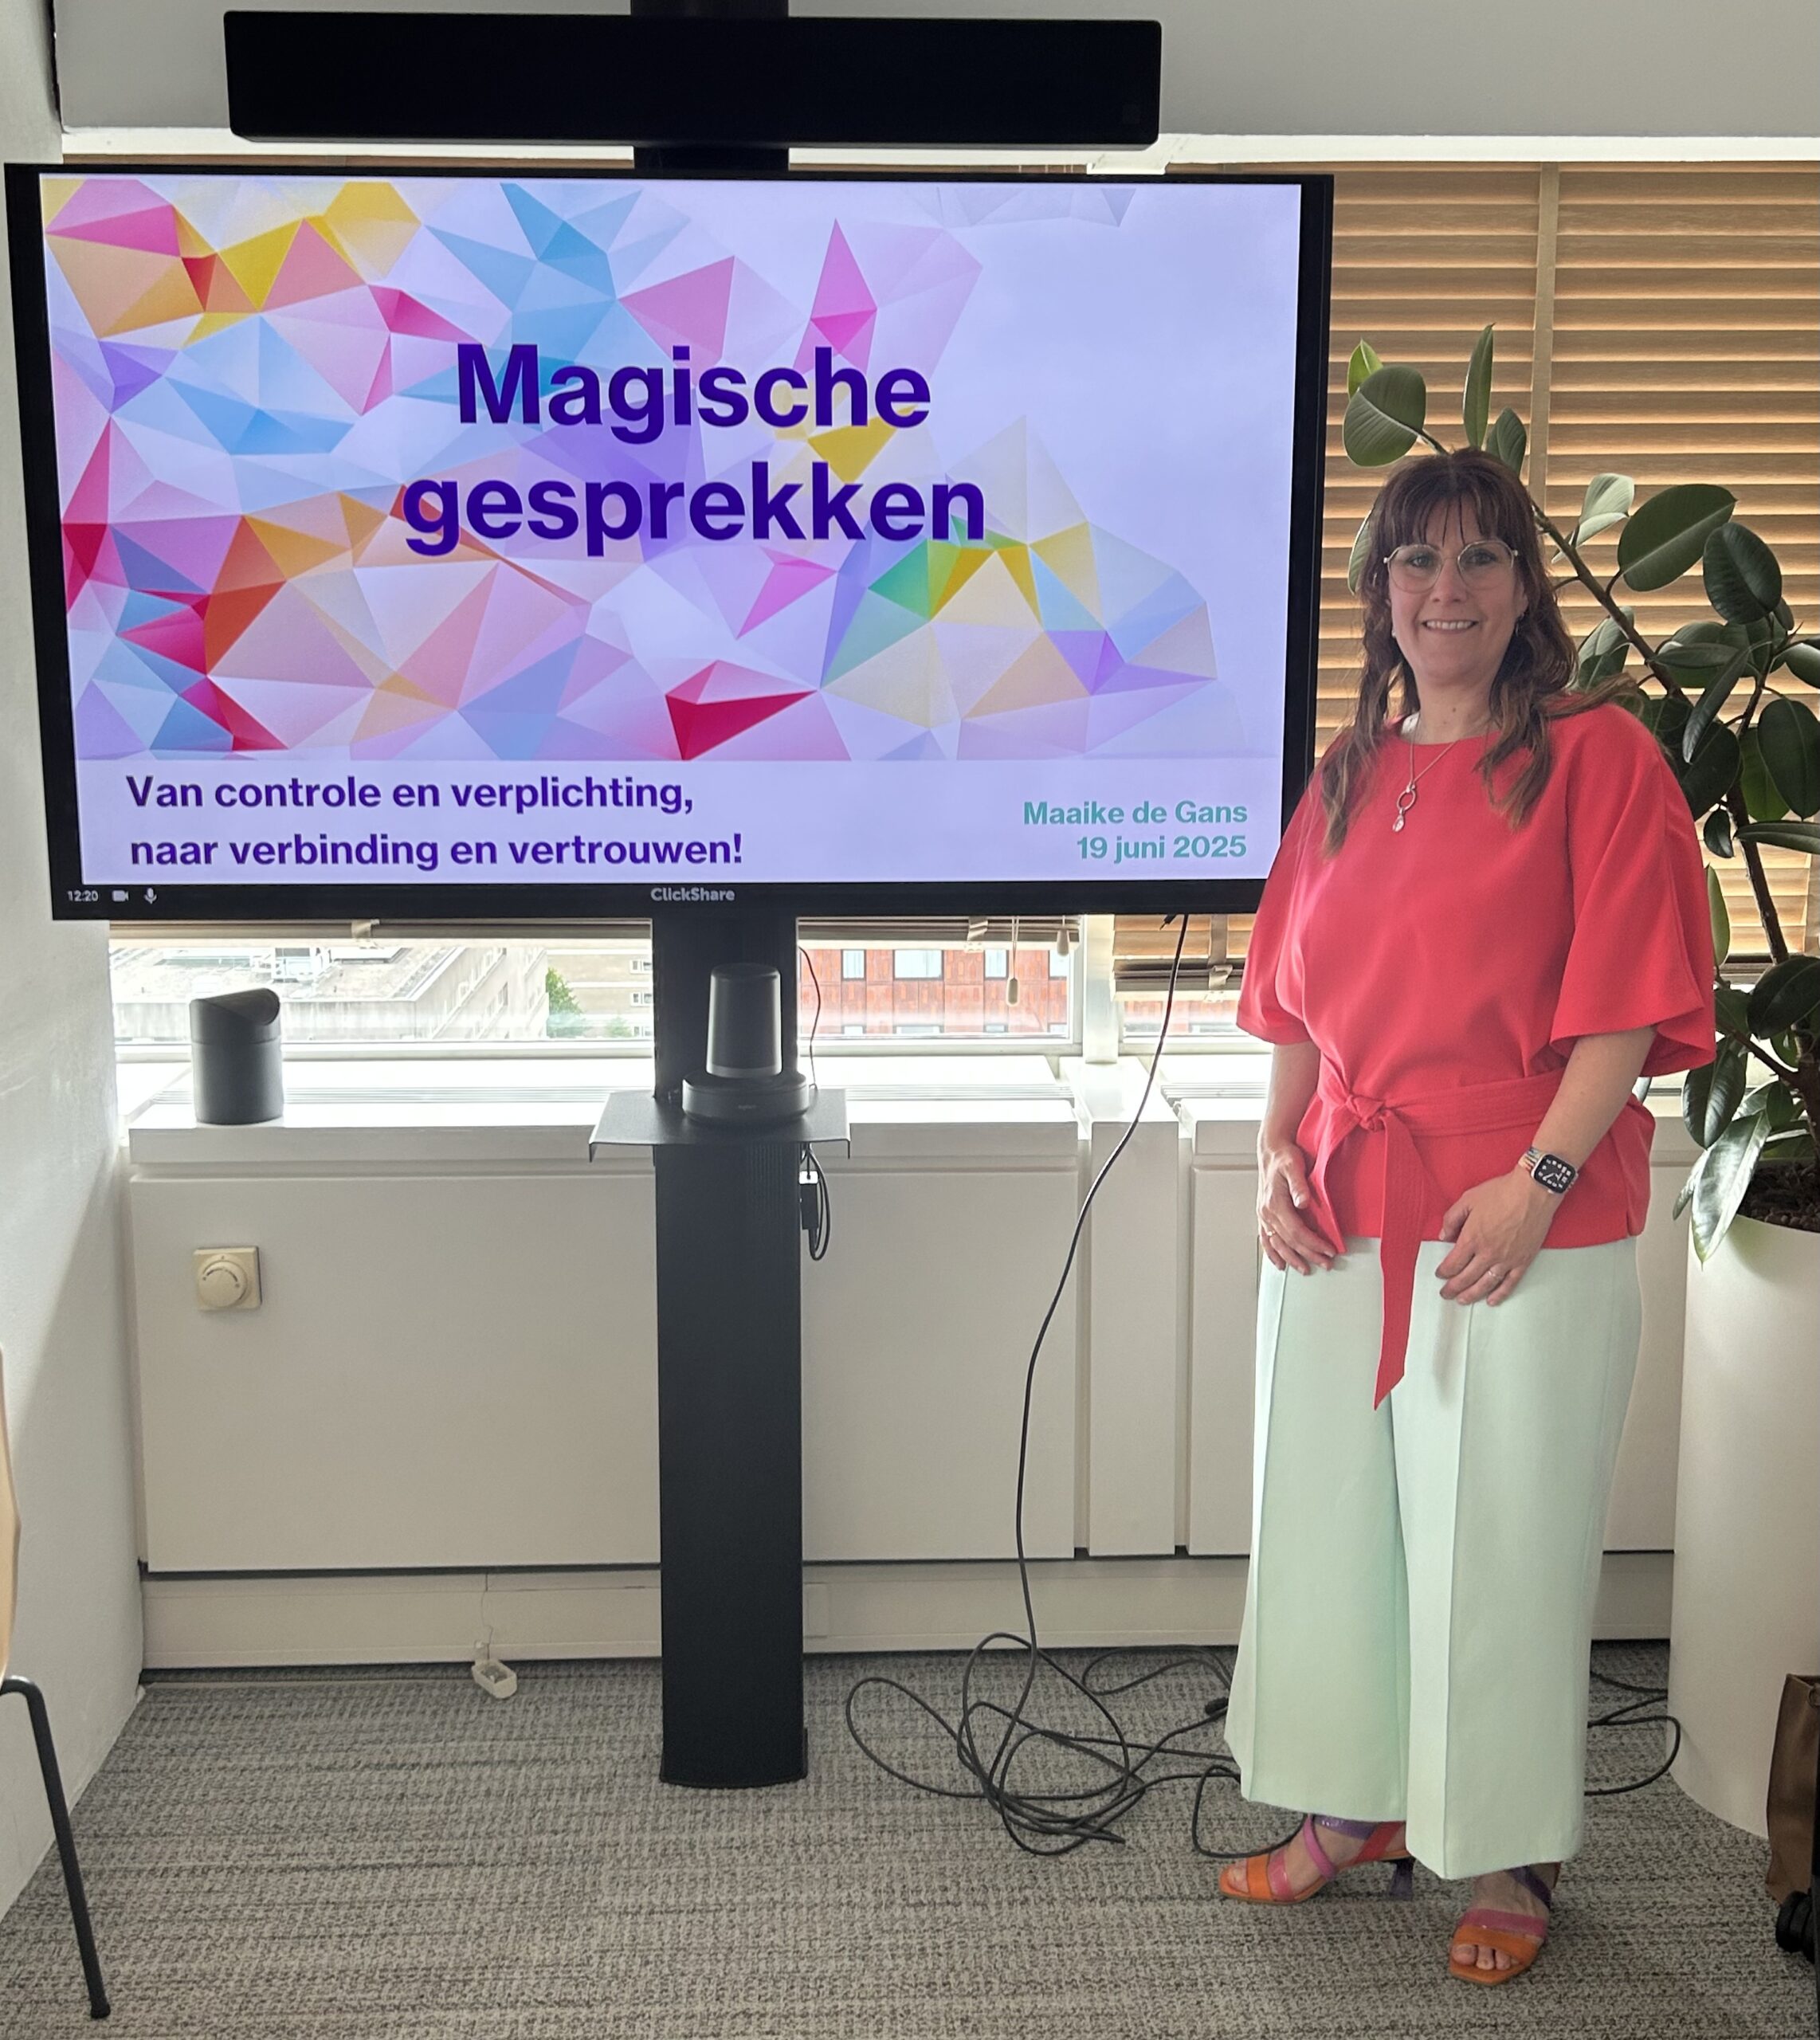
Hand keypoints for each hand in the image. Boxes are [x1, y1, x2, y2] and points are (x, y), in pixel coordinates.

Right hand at [1257, 1140, 1338, 1274]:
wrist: (1271, 1151)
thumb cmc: (1284, 1157)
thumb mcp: (1294, 1165)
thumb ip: (1299, 1185)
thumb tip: (1303, 1202)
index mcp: (1274, 1203)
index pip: (1296, 1231)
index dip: (1313, 1243)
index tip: (1329, 1250)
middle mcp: (1266, 1212)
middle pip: (1289, 1241)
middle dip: (1309, 1254)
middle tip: (1326, 1263)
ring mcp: (1263, 1215)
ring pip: (1277, 1244)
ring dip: (1292, 1259)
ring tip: (1306, 1269)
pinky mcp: (1263, 1215)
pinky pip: (1266, 1239)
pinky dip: (1272, 1254)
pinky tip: (1280, 1263)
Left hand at [1435, 1168, 1559, 1304]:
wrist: (1533, 1191)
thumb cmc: (1501, 1192)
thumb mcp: (1468, 1199)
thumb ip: (1451, 1219)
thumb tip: (1443, 1236)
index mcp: (1472, 1238)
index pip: (1453, 1263)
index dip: (1444, 1271)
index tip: (1440, 1274)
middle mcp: (1488, 1253)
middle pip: (1466, 1277)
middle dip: (1453, 1288)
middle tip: (1446, 1293)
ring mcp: (1506, 1259)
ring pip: (1485, 1284)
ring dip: (1472, 1295)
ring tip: (1462, 1300)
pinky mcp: (1523, 1261)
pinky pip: (1510, 1283)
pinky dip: (1500, 1294)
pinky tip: (1491, 1300)